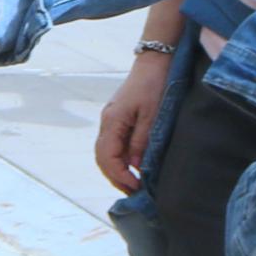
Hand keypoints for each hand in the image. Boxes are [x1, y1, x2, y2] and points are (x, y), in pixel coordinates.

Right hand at [94, 53, 171, 193]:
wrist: (154, 62)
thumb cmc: (154, 86)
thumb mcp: (152, 116)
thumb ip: (141, 142)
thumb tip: (135, 166)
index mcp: (112, 121)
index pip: (107, 157)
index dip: (120, 175)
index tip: (137, 186)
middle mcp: (106, 122)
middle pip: (102, 158)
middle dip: (116, 177)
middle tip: (134, 192)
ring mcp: (110, 120)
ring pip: (105, 153)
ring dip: (116, 170)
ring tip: (133, 183)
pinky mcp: (117, 118)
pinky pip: (112, 144)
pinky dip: (119, 159)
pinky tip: (132, 166)